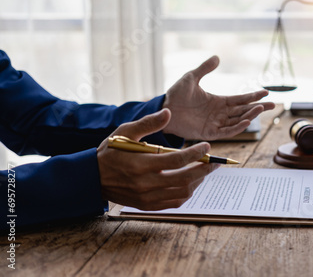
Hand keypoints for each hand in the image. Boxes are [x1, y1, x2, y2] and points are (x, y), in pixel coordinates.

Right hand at [97, 109, 219, 210]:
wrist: (92, 177)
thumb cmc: (111, 151)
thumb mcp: (126, 132)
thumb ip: (148, 123)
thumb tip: (169, 112)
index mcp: (142, 164)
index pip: (177, 161)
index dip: (195, 154)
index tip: (207, 146)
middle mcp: (146, 183)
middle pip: (185, 178)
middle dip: (204, 169)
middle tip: (216, 162)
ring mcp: (147, 197)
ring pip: (182, 192)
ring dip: (198, 181)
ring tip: (204, 170)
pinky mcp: (147, 205)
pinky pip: (174, 202)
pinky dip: (187, 193)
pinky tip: (192, 182)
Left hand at [162, 55, 274, 139]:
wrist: (163, 110)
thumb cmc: (176, 95)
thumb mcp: (191, 78)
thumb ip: (204, 69)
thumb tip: (218, 57)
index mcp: (218, 101)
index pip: (240, 99)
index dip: (253, 96)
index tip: (266, 92)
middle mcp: (220, 113)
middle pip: (244, 110)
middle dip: (258, 107)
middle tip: (273, 104)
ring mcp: (215, 123)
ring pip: (237, 120)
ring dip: (249, 115)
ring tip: (260, 109)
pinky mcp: (209, 133)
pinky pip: (226, 132)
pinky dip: (237, 128)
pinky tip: (246, 121)